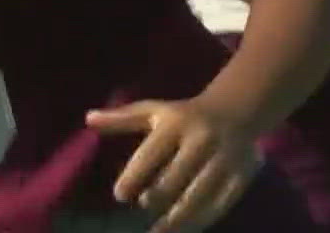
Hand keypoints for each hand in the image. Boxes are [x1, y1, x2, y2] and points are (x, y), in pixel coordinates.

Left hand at [85, 96, 261, 232]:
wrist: (238, 110)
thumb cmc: (184, 115)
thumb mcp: (154, 111)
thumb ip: (122, 119)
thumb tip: (88, 119)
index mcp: (177, 122)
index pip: (151, 153)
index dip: (133, 176)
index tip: (119, 195)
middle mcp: (202, 139)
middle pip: (175, 178)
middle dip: (156, 198)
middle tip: (142, 210)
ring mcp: (225, 158)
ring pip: (198, 196)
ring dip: (177, 218)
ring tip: (158, 231)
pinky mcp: (241, 176)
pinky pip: (220, 205)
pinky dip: (201, 221)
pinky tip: (185, 230)